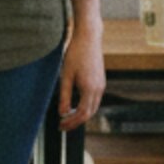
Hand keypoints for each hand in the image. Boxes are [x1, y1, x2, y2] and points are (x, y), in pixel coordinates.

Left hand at [56, 3, 104, 131]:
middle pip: (89, 113)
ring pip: (93, 107)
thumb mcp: (66, 75)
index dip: (72, 122)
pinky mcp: (100, 81)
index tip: (61, 126)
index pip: (82, 114)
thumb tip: (62, 113)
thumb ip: (64, 96)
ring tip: (67, 117)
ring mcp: (101, 85)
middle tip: (63, 125)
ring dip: (81, 115)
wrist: (89, 38)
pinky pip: (94, 99)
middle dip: (76, 121)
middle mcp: (99, 89)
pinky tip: (75, 105)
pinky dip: (86, 106)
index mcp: (90, 89)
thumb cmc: (76, 54)